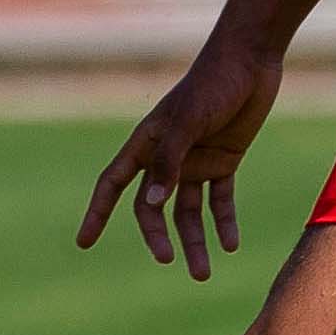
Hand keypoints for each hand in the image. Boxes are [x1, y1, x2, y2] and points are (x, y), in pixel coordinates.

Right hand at [79, 37, 284, 280]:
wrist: (251, 60)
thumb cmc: (213, 84)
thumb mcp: (189, 121)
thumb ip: (170, 160)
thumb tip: (151, 204)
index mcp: (147, 143)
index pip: (113, 184)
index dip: (97, 213)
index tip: (84, 242)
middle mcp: (167, 157)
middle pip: (151, 207)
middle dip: (158, 236)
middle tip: (170, 260)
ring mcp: (195, 161)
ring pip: (188, 212)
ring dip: (194, 241)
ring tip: (203, 274)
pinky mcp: (224, 161)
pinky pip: (220, 200)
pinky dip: (224, 223)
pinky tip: (230, 245)